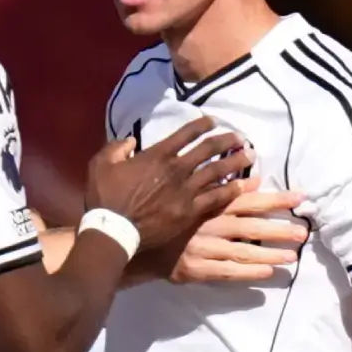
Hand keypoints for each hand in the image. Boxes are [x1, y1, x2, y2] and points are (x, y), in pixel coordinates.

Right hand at [86, 118, 251, 250]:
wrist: (113, 231)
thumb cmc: (105, 198)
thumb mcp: (101, 164)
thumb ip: (117, 147)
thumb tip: (131, 140)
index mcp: (157, 155)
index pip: (185, 133)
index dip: (202, 124)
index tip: (213, 121)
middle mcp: (176, 169)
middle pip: (208, 149)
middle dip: (227, 141)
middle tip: (241, 137)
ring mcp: (185, 191)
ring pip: (217, 171)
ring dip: (235, 162)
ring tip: (250, 155)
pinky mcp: (190, 211)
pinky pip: (216, 197)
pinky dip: (231, 190)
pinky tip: (243, 185)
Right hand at [136, 182, 307, 283]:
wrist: (133, 241)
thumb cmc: (167, 216)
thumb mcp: (193, 196)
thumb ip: (223, 188)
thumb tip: (254, 180)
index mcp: (210, 205)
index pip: (249, 200)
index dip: (275, 199)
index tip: (300, 197)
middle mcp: (210, 225)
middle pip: (251, 227)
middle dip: (279, 230)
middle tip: (302, 234)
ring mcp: (203, 248)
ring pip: (243, 252)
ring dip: (270, 255)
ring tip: (292, 258)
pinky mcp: (196, 269)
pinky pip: (227, 273)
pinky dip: (248, 273)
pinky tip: (267, 274)